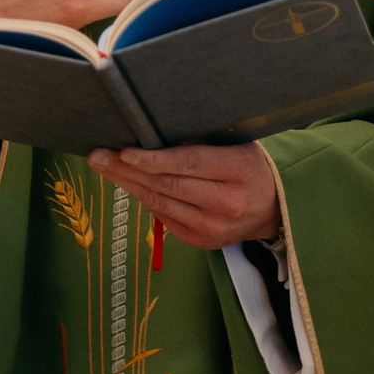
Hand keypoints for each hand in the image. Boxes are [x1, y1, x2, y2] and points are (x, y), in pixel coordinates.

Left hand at [90, 142, 280, 249]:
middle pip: (166, 185)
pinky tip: (126, 183)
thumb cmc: (251, 166)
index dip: (153, 158)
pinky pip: (164, 217)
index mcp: (237, 171)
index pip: (188, 164)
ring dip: (127, 184)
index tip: (124, 150)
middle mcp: (224, 204)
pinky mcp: (201, 242)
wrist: (276, 209)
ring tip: (103, 166)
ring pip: (159, 203)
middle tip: (98, 155)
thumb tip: (153, 131)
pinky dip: (144, 198)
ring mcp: (212, 228)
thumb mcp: (237, 145)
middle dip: (127, 169)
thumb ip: (202, 141)